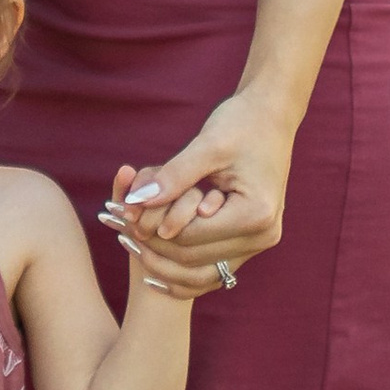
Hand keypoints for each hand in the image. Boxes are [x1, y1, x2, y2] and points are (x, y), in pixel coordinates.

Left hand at [101, 88, 294, 289]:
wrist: (271, 118)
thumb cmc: (241, 124)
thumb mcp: (207, 145)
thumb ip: (174, 176)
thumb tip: (136, 200)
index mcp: (255, 215)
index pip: (189, 237)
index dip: (151, 227)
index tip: (121, 212)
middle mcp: (262, 236)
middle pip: (192, 258)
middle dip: (152, 244)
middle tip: (117, 225)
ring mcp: (259, 242)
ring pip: (200, 272)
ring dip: (164, 260)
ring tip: (128, 240)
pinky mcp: (251, 241)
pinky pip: (212, 268)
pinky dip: (182, 267)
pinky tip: (151, 257)